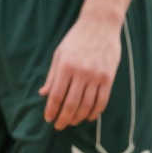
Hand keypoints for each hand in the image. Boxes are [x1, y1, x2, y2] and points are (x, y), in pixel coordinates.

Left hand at [40, 14, 121, 129]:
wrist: (99, 26)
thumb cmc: (75, 39)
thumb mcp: (59, 53)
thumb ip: (52, 75)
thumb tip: (43, 93)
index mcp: (65, 66)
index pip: (57, 94)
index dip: (51, 109)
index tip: (48, 119)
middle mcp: (81, 73)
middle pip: (71, 103)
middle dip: (63, 118)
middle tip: (58, 126)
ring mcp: (96, 76)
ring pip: (87, 105)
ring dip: (78, 117)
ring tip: (72, 122)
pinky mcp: (108, 78)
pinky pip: (102, 100)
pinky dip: (95, 112)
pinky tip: (88, 116)